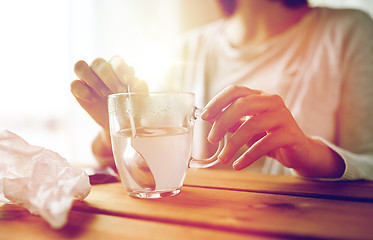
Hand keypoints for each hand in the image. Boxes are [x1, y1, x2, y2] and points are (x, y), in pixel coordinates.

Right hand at [71, 55, 147, 130]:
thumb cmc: (132, 107)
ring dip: (92, 80)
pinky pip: (73, 84)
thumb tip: (137, 81)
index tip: (126, 81)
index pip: (115, 60)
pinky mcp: (78, 90)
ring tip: (104, 94)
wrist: (120, 124)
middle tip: (118, 92)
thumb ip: (140, 88)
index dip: (120, 68)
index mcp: (117, 69)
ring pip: (80, 66)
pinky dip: (82, 91)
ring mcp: (87, 79)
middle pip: (98, 62)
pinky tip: (93, 100)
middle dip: (108, 76)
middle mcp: (101, 70)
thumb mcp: (140, 99)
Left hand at [201, 85, 344, 177]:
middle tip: (211, 139)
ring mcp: (283, 116)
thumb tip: (209, 119)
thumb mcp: (248, 128)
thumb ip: (232, 122)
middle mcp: (273, 102)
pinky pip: (264, 144)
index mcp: (260, 96)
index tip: (204, 116)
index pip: (236, 90)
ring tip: (223, 158)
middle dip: (223, 122)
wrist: (301, 152)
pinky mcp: (290, 134)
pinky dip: (248, 156)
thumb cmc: (271, 137)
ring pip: (252, 124)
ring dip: (233, 143)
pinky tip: (238, 165)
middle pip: (242, 104)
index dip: (218, 101)